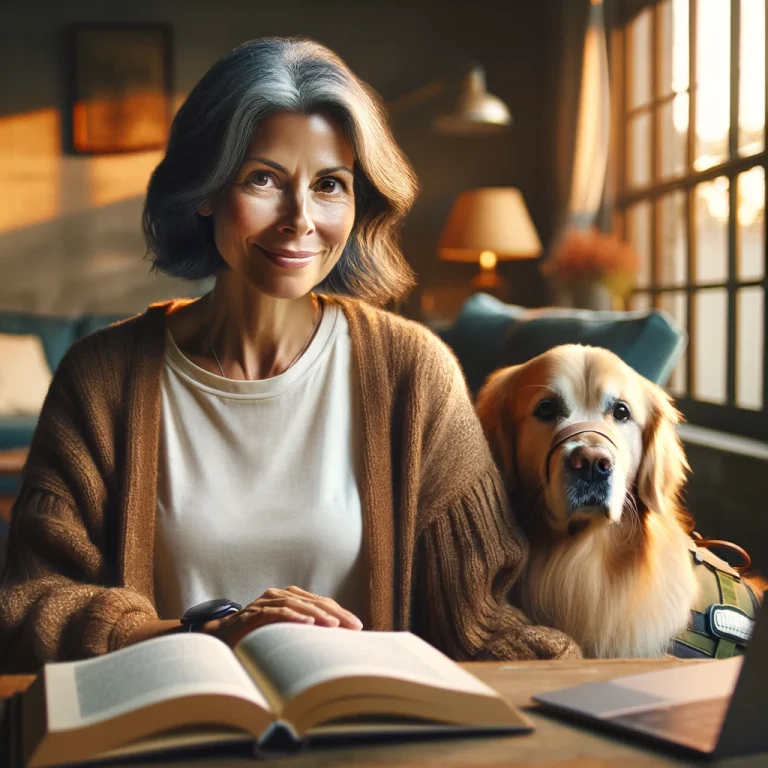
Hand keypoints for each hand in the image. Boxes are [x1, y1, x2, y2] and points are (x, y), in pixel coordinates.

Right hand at [201, 586, 362, 646]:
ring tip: (334, 626)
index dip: (341, 612)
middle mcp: (279, 595)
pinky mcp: (253, 612)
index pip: (321, 601)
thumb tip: (335, 643)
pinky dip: (292, 616)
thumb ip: (304, 631)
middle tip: (353, 626)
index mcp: (289, 597)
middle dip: (336, 613)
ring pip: (297, 604)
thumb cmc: (256, 637)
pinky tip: (307, 623)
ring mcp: (265, 602)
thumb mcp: (284, 633)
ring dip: (317, 615)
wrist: (221, 640)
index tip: (358, 626)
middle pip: (313, 600)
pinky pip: (275, 611)